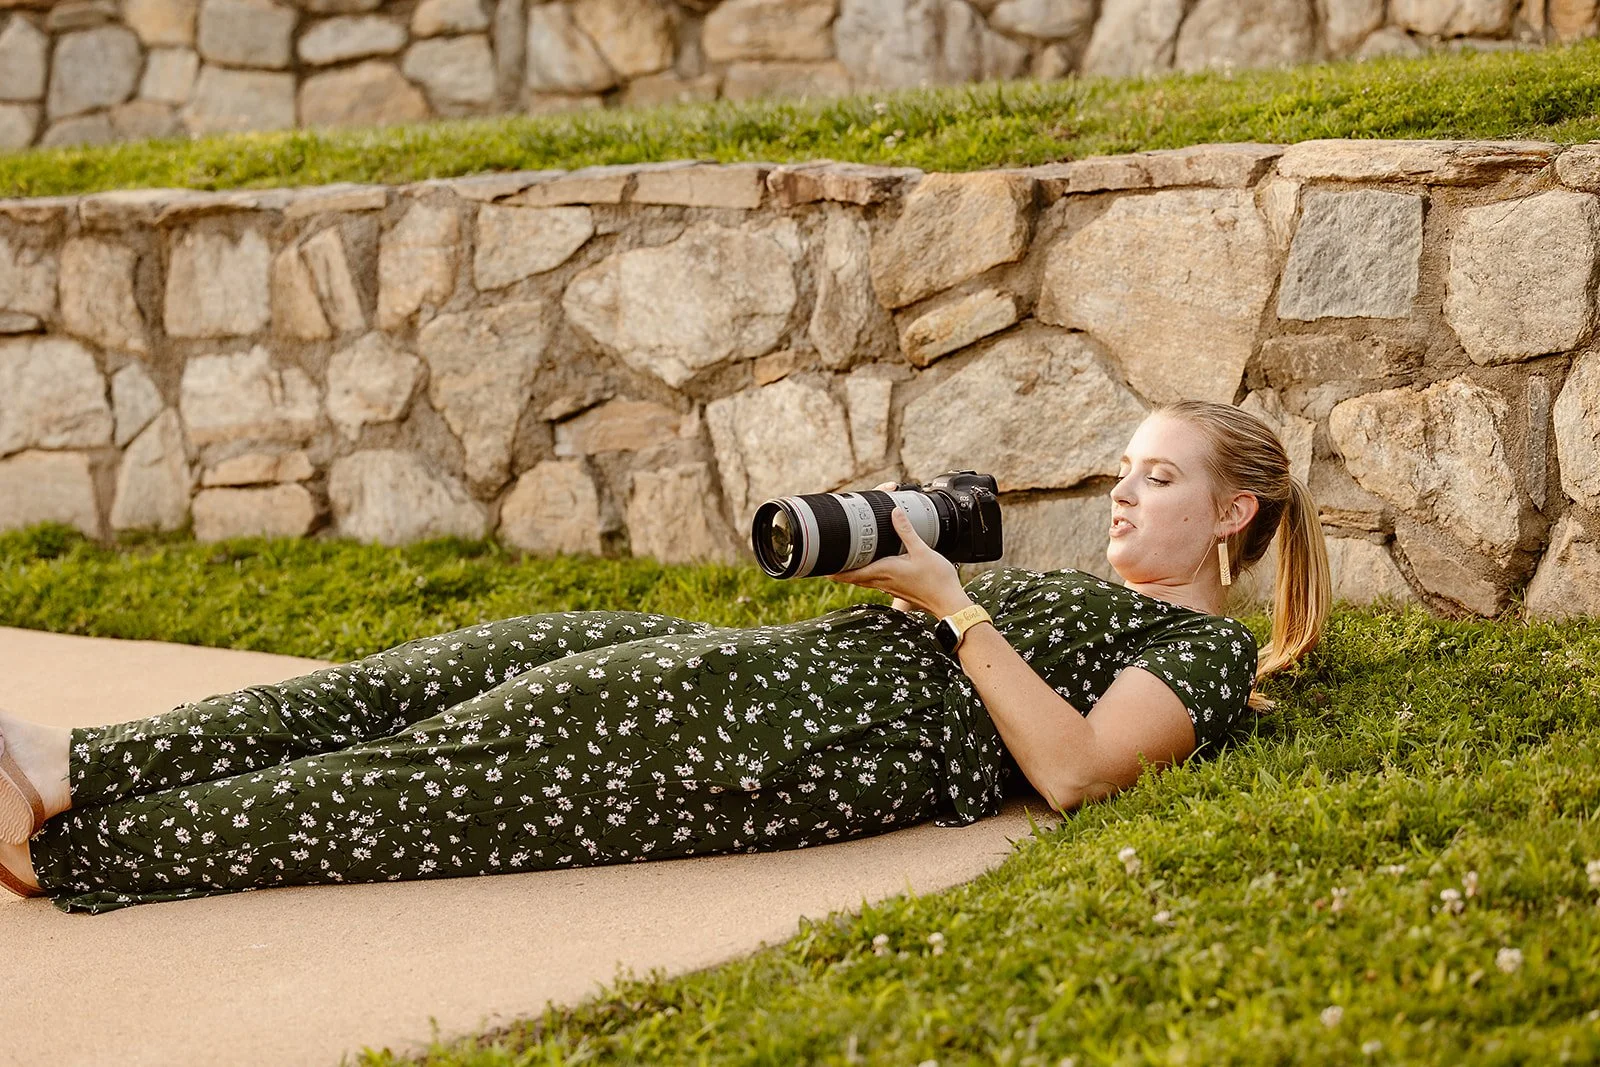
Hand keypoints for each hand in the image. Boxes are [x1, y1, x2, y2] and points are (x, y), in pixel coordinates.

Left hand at [828, 487, 971, 618]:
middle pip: (851, 577)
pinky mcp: (896, 588)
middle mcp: (882, 581)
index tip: (820, 564)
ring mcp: (888, 586)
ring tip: (843, 559)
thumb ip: (906, 531)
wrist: (948, 601)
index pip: (850, 573)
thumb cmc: (937, 580)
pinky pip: (874, 580)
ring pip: (862, 579)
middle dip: (838, 568)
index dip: (833, 569)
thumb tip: (894, 512)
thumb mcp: (922, 550)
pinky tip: (871, 564)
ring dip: (851, 570)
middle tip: (826, 559)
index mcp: (883, 571)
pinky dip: (866, 572)